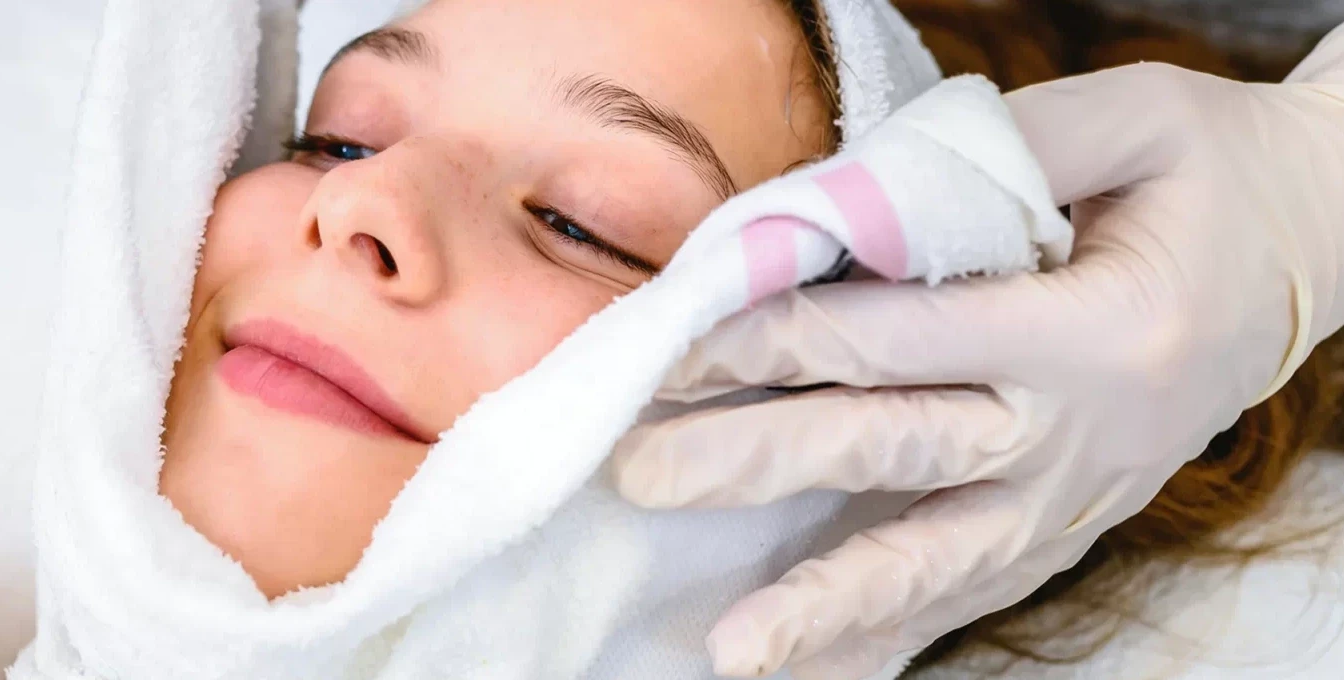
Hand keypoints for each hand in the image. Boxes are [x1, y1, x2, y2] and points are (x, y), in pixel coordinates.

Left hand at [611, 25, 1343, 678]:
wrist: (1313, 250)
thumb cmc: (1215, 176)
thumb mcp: (1137, 120)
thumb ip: (1010, 146)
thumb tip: (859, 191)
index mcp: (1089, 330)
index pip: (900, 338)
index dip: (778, 338)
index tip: (677, 348)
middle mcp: (1075, 430)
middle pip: (891, 449)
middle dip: (758, 463)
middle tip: (643, 474)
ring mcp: (1074, 494)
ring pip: (934, 560)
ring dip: (824, 604)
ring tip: (732, 653)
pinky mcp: (1069, 523)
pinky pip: (971, 592)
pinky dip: (893, 634)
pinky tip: (817, 671)